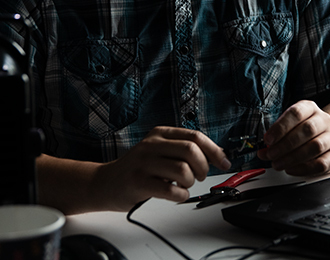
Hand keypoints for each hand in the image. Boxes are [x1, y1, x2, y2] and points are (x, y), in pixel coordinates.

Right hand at [93, 126, 231, 210]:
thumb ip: (182, 149)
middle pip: (191, 151)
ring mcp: (143, 163)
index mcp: (159, 133)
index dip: (214, 151)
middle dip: (203, 167)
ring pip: (183, 170)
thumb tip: (217, 155)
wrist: (105, 183)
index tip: (224, 163)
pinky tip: (175, 194)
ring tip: (183, 185)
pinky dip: (180, 196)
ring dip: (190, 182)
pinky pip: (171, 190)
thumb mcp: (158, 150)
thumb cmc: (137, 168)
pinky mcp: (138, 182)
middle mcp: (151, 145)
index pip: (195, 137)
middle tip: (199, 176)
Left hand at [257, 100, 329, 175]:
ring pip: (316, 147)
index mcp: (310, 108)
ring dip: (293, 158)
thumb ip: (276, 136)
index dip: (280, 127)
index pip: (296, 113)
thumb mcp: (289, 124)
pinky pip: (322, 164)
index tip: (268, 139)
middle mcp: (323, 121)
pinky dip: (304, 168)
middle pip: (307, 130)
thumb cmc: (301, 128)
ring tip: (278, 164)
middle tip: (271, 154)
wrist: (324, 133)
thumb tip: (263, 151)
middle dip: (285, 145)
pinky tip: (290, 169)